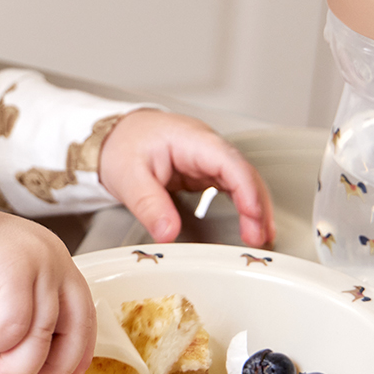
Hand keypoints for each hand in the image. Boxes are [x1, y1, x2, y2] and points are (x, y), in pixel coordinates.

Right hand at [0, 211, 95, 373]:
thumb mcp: (0, 290)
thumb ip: (22, 317)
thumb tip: (29, 365)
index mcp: (52, 260)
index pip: (82, 314)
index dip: (79, 352)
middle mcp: (52, 258)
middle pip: (73, 329)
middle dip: (51, 369)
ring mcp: (37, 263)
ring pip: (40, 337)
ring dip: (14, 367)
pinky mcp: (15, 272)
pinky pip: (11, 329)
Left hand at [98, 110, 275, 247]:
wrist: (112, 135)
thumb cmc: (121, 145)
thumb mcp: (129, 178)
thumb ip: (150, 206)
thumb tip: (169, 234)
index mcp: (191, 139)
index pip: (229, 162)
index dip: (247, 190)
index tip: (253, 217)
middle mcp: (206, 145)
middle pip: (244, 172)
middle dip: (257, 205)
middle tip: (259, 237)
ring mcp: (208, 157)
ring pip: (243, 180)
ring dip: (255, 207)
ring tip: (261, 237)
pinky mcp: (205, 170)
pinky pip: (233, 186)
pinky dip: (244, 205)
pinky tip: (250, 224)